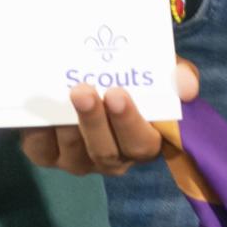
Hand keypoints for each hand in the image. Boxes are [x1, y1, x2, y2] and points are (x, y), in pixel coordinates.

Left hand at [21, 62, 198, 177]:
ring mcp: (79, 159)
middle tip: (83, 91)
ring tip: (62, 96)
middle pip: (106, 153)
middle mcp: (113, 157)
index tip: (118, 93)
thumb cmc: (130, 74)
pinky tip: (39, 113)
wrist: (87, 70)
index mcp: (143, 141)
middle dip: (94, 123)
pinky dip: (39, 133)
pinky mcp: (48, 154)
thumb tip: (187, 85)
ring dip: (68, 126)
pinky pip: (42, 151)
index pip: (142, 144)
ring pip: (75, 153)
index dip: (130, 122)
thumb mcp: (155, 68)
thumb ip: (175, 74)